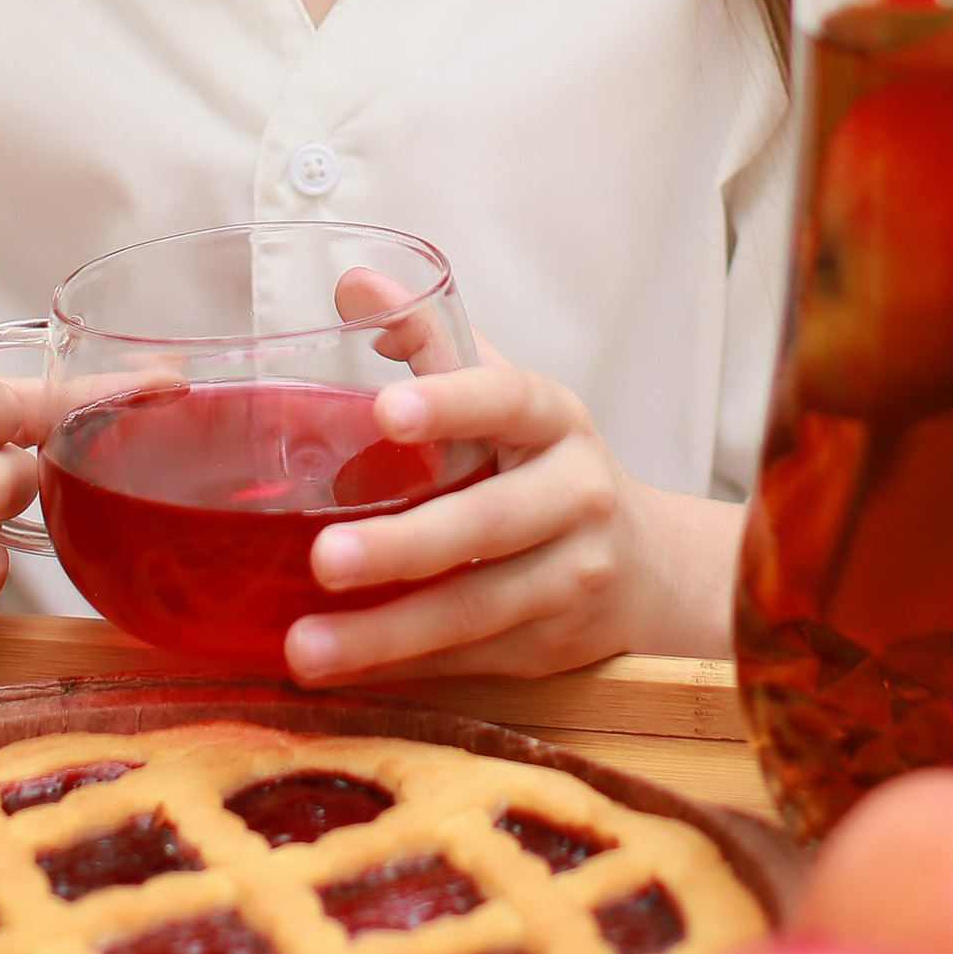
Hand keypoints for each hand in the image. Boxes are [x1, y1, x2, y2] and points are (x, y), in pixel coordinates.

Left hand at [282, 341, 740, 683]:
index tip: (385, 410)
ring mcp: (573, 577)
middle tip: (324, 558)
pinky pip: (471, 659)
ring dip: (387, 634)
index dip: (449, 402)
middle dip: (403, 546)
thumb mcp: (503, 396)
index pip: (505, 398)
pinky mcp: (555, 645)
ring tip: (304, 647)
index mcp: (554, 418)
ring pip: (477, 609)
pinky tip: (342, 670)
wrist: (648, 563)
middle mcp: (576, 495)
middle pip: (487, 523)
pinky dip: (402, 668)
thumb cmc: (542, 463)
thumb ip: (431, 339)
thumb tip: (353, 283)